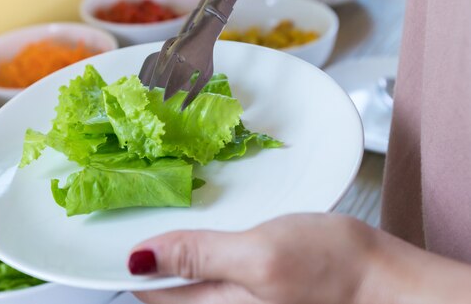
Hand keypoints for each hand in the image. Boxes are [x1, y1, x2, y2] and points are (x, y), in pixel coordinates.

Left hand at [128, 213, 373, 303]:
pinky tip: (204, 224)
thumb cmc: (332, 268)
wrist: (383, 281)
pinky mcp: (253, 287)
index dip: (130, 258)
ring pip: (187, 275)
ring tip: (163, 208)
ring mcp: (238, 300)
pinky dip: (199, 245)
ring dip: (173, 244)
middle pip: (166, 285)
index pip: (151, 289)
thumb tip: (139, 259)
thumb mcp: (258, 256)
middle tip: (137, 204)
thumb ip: (199, 257)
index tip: (115, 224)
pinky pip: (212, 269)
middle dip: (149, 249)